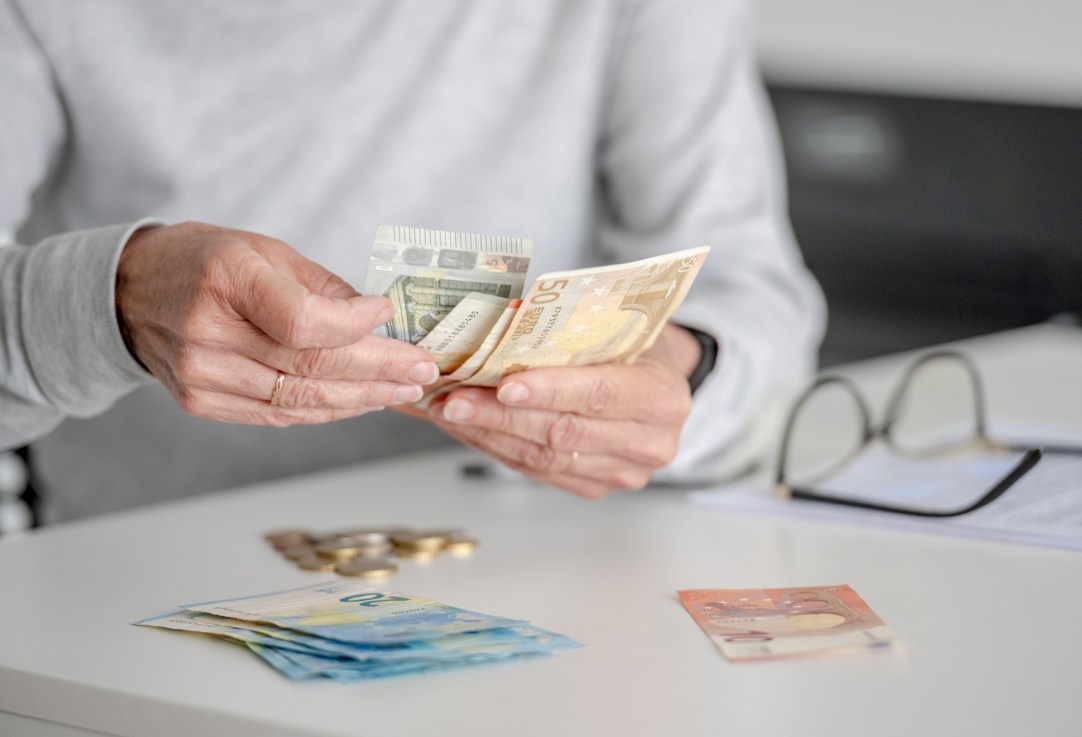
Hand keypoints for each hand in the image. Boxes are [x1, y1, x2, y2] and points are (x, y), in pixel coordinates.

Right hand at [116, 222, 438, 424]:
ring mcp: (201, 374)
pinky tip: (361, 401)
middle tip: (422, 369)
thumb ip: (322, 286)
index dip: (354, 326)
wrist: (130, 292)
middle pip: (310, 366)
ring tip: (403, 390)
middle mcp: (208, 332)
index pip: (302, 321)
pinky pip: (277, 415)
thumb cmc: (205, 262)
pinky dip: (326, 410)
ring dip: (361, 398)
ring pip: (299, 400)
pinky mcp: (201, 402)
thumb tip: (378, 319)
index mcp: (226, 279)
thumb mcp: (264, 249)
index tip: (389, 316)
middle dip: (378, 370)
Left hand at [427, 324, 702, 497]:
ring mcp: (623, 472)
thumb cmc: (634, 345)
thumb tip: (499, 326)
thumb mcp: (618, 325)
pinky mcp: (595, 487)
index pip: (600, 394)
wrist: (658, 381)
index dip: (550, 391)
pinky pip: (537, 472)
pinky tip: (470, 429)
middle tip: (454, 399)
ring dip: (488, 434)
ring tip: (449, 411)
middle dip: (500, 415)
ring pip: (543, 458)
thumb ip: (573, 332)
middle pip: (563, 432)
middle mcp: (649, 443)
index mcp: (662, 397)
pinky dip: (497, 448)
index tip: (504, 385)